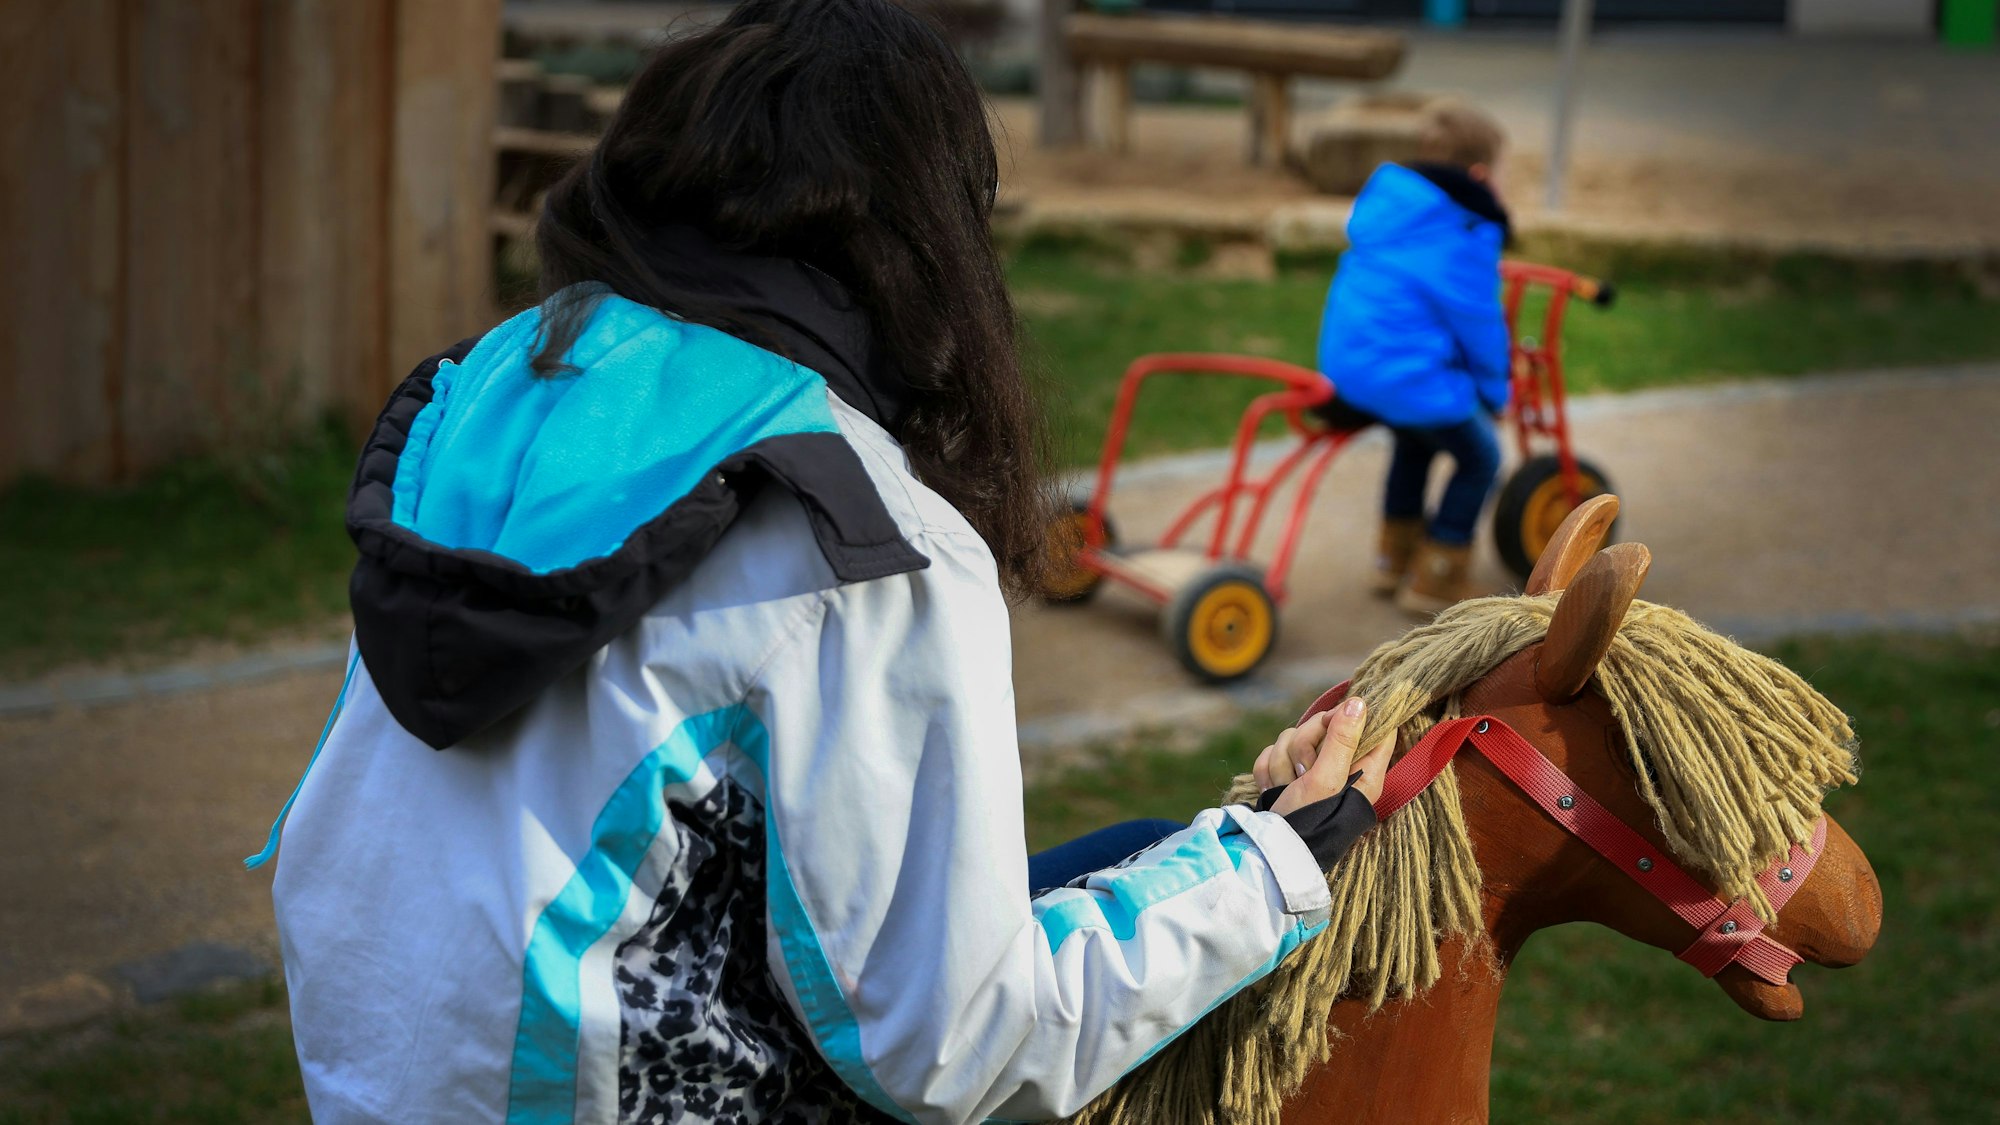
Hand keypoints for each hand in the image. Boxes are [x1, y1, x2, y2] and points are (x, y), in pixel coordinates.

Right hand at [1253, 696, 1393, 816]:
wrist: (1266, 851)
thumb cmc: (1306, 822)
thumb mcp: (1325, 780)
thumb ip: (1342, 740)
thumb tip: (1359, 702)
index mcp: (1365, 770)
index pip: (1373, 726)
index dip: (1353, 716)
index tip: (1334, 723)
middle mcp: (1340, 766)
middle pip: (1325, 723)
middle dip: (1305, 743)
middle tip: (1303, 770)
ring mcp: (1312, 768)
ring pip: (1294, 735)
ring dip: (1283, 761)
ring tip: (1287, 788)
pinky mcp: (1288, 772)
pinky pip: (1274, 750)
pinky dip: (1269, 770)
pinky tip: (1274, 790)